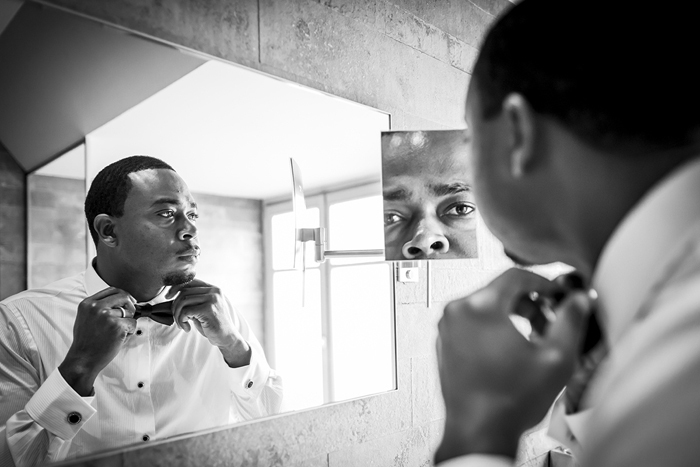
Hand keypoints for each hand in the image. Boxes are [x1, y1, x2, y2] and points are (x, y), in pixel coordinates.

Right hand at [58, 287, 136, 395]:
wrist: (82, 360)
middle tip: (130, 314)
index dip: (123, 296)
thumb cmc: (86, 342)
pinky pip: (133, 324)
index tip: (127, 302)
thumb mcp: (86, 317)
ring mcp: (107, 316)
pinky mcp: (117, 326)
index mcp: (87, 303)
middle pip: (124, 296)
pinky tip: (118, 339)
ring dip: (127, 323)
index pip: (112, 290)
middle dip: (131, 305)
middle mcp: (96, 307)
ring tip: (115, 333)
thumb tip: (121, 301)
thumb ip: (99, 307)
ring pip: (130, 312)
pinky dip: (130, 332)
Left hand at [171, 279, 250, 366]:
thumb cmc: (212, 324)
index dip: (175, 287)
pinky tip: (187, 328)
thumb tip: (172, 295)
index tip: (168, 297)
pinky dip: (181, 321)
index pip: (190, 281)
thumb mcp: (203, 308)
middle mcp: (213, 291)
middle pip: (184, 292)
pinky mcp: (209, 309)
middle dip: (175, 306)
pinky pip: (186, 311)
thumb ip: (193, 299)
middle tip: (177, 318)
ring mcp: (212, 299)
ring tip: (181, 324)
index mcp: (212, 289)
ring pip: (183, 301)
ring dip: (177, 315)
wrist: (227, 338)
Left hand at [434, 268, 593, 463]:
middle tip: (549, 323)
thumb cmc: (509, 401)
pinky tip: (511, 352)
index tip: (554, 294)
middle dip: (529, 305)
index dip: (542, 282)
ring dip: (512, 317)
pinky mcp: (444, 343)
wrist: (478, 432)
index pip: (515, 276)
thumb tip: (578, 301)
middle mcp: (457, 312)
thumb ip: (571, 321)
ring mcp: (446, 328)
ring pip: (485, 308)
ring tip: (533, 342)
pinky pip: (472, 324)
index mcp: (480, 306)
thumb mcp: (556, 358)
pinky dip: (492, 329)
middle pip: (500, 291)